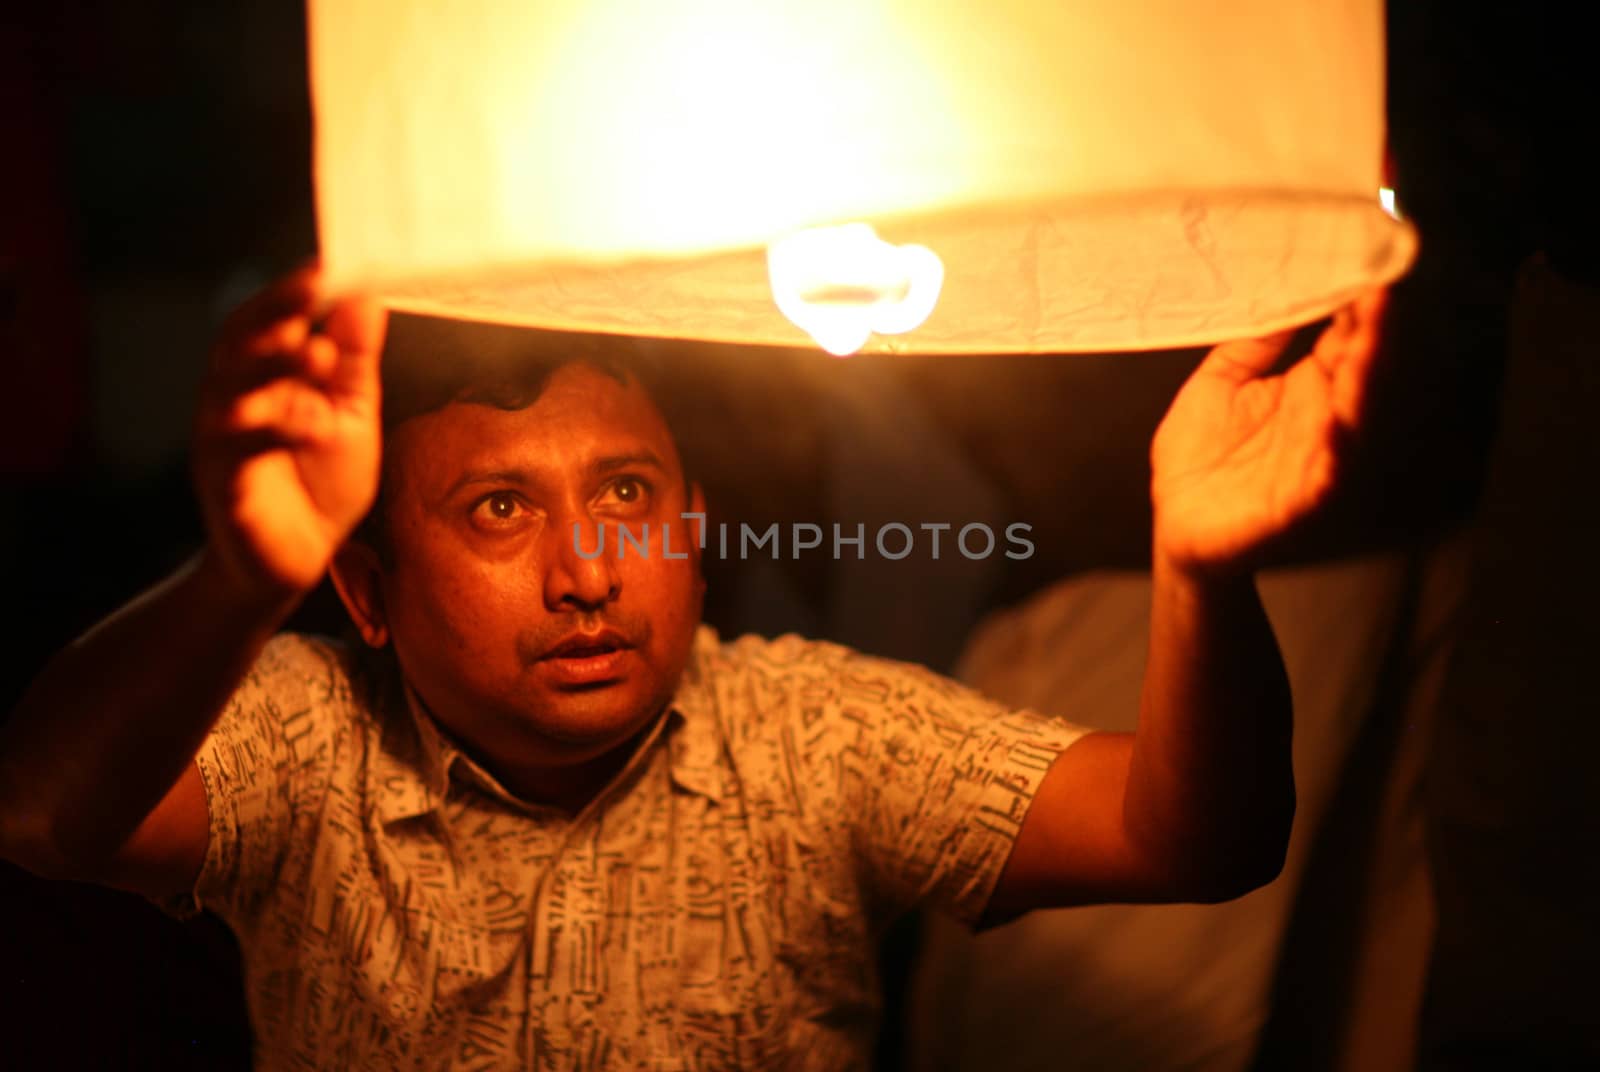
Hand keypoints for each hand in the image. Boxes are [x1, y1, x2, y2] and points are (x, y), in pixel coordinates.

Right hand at [192, 265, 386, 604]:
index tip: (324, 266)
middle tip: (311, 294)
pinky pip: (238, 455)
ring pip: (232, 393)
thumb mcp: (349, 413)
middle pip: (240, 345)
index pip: (268, 322)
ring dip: (271, 368)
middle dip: (273, 315)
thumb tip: (365, 297)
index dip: (290, 293)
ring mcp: (224, 442)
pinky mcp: (226, 486)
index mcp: (264, 376)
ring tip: (312, 352)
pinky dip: (268, 435)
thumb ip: (353, 361)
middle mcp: (234, 399)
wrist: (292, 561)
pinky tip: (304, 426)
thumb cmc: (320, 480)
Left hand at [1150, 288, 1387, 576]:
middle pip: (1359, 374)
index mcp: (1305, 389)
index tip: (1366, 266)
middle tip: (1379, 295)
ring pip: (1353, 419)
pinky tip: (1338, 427)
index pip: (1344, 341)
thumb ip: (1253, 343)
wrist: (1179, 525)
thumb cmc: (1199, 457)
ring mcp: (1316, 460)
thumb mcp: (1220, 383)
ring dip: (1363, 384)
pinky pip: (1325, 479)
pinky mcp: (1298, 502)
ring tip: (1367, 347)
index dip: (1356, 309)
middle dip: (1373, 336)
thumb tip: (1283, 293)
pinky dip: (1335, 455)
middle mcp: (1321, 420)